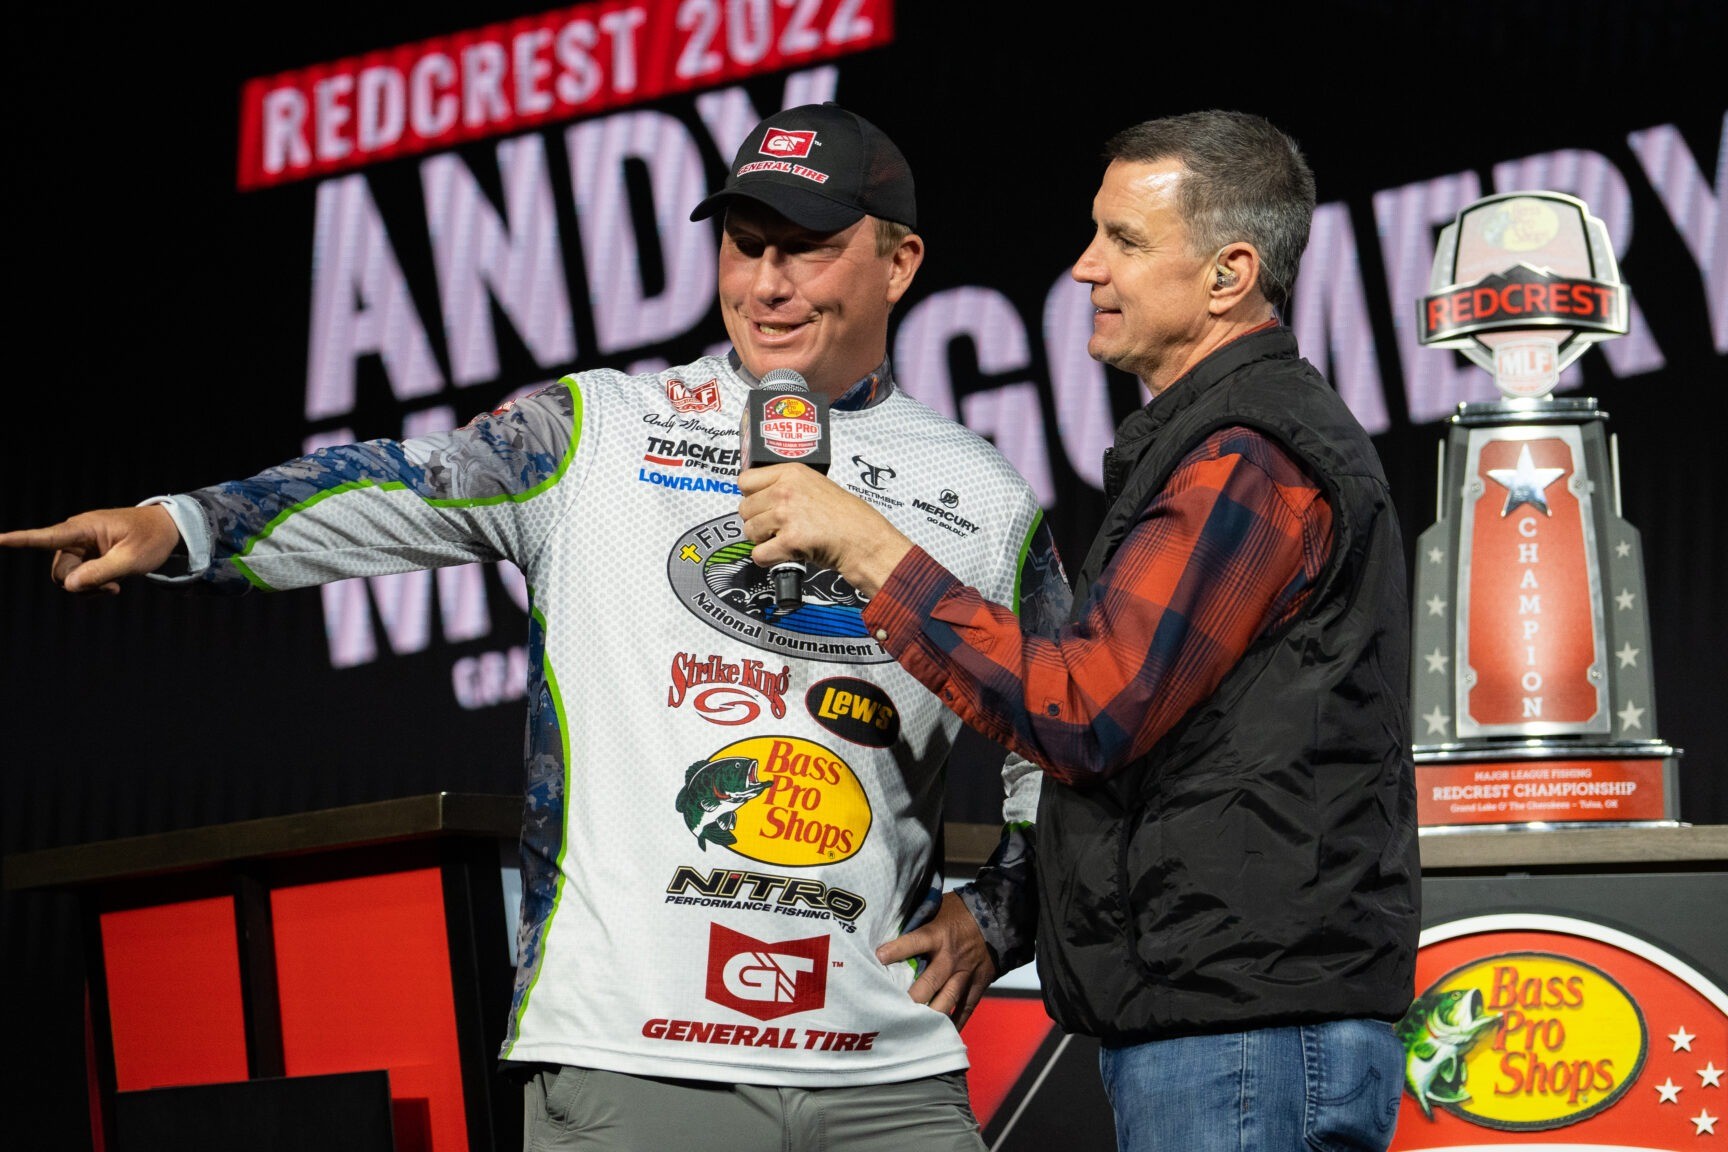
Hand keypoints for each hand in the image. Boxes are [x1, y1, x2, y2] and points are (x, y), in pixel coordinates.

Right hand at [0, 506, 181, 594]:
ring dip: (88, 588)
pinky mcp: (84, 555)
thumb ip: (101, 572)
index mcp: (84, 528)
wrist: (165, 530)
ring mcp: (78, 546)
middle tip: (112, 589)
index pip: (46, 536)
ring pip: (67, 578)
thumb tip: (68, 585)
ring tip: (115, 585)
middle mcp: (75, 536)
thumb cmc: (151, 540)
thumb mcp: (133, 559)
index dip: (20, 540)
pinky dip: (91, 586)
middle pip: (60, 571)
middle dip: (80, 585)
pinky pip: (77, 578)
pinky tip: (111, 585)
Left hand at [738, 464, 912, 596]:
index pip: (745, 480)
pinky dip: (768, 559)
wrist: (863, 539)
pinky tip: (785, 553)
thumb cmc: (845, 516)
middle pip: (744, 509)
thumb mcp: (815, 485)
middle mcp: (785, 490)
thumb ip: (787, 486)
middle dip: (757, 521)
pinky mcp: (789, 541)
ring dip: (763, 540)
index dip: (751, 496)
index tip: (760, 504)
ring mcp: (786, 515)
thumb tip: (759, 497)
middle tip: (777, 527)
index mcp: (791, 473)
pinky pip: (759, 554)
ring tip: (785, 539)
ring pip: (749, 532)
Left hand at [876, 891, 996, 1028]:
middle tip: (891, 1010)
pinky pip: (966, 1008)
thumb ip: (917, 921)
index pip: (915, 942)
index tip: (878, 958)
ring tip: (912, 1028)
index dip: (896, 951)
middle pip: (929, 982)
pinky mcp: (978, 984)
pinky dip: (955, 1022)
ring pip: (947, 999)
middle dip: (912, 998)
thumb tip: (888, 927)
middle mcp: (951, 957)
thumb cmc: (960, 911)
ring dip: (930, 1014)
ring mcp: (966, 973)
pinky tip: (939, 1034)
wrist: (998, 918)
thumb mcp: (937, 908)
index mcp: (938, 935)